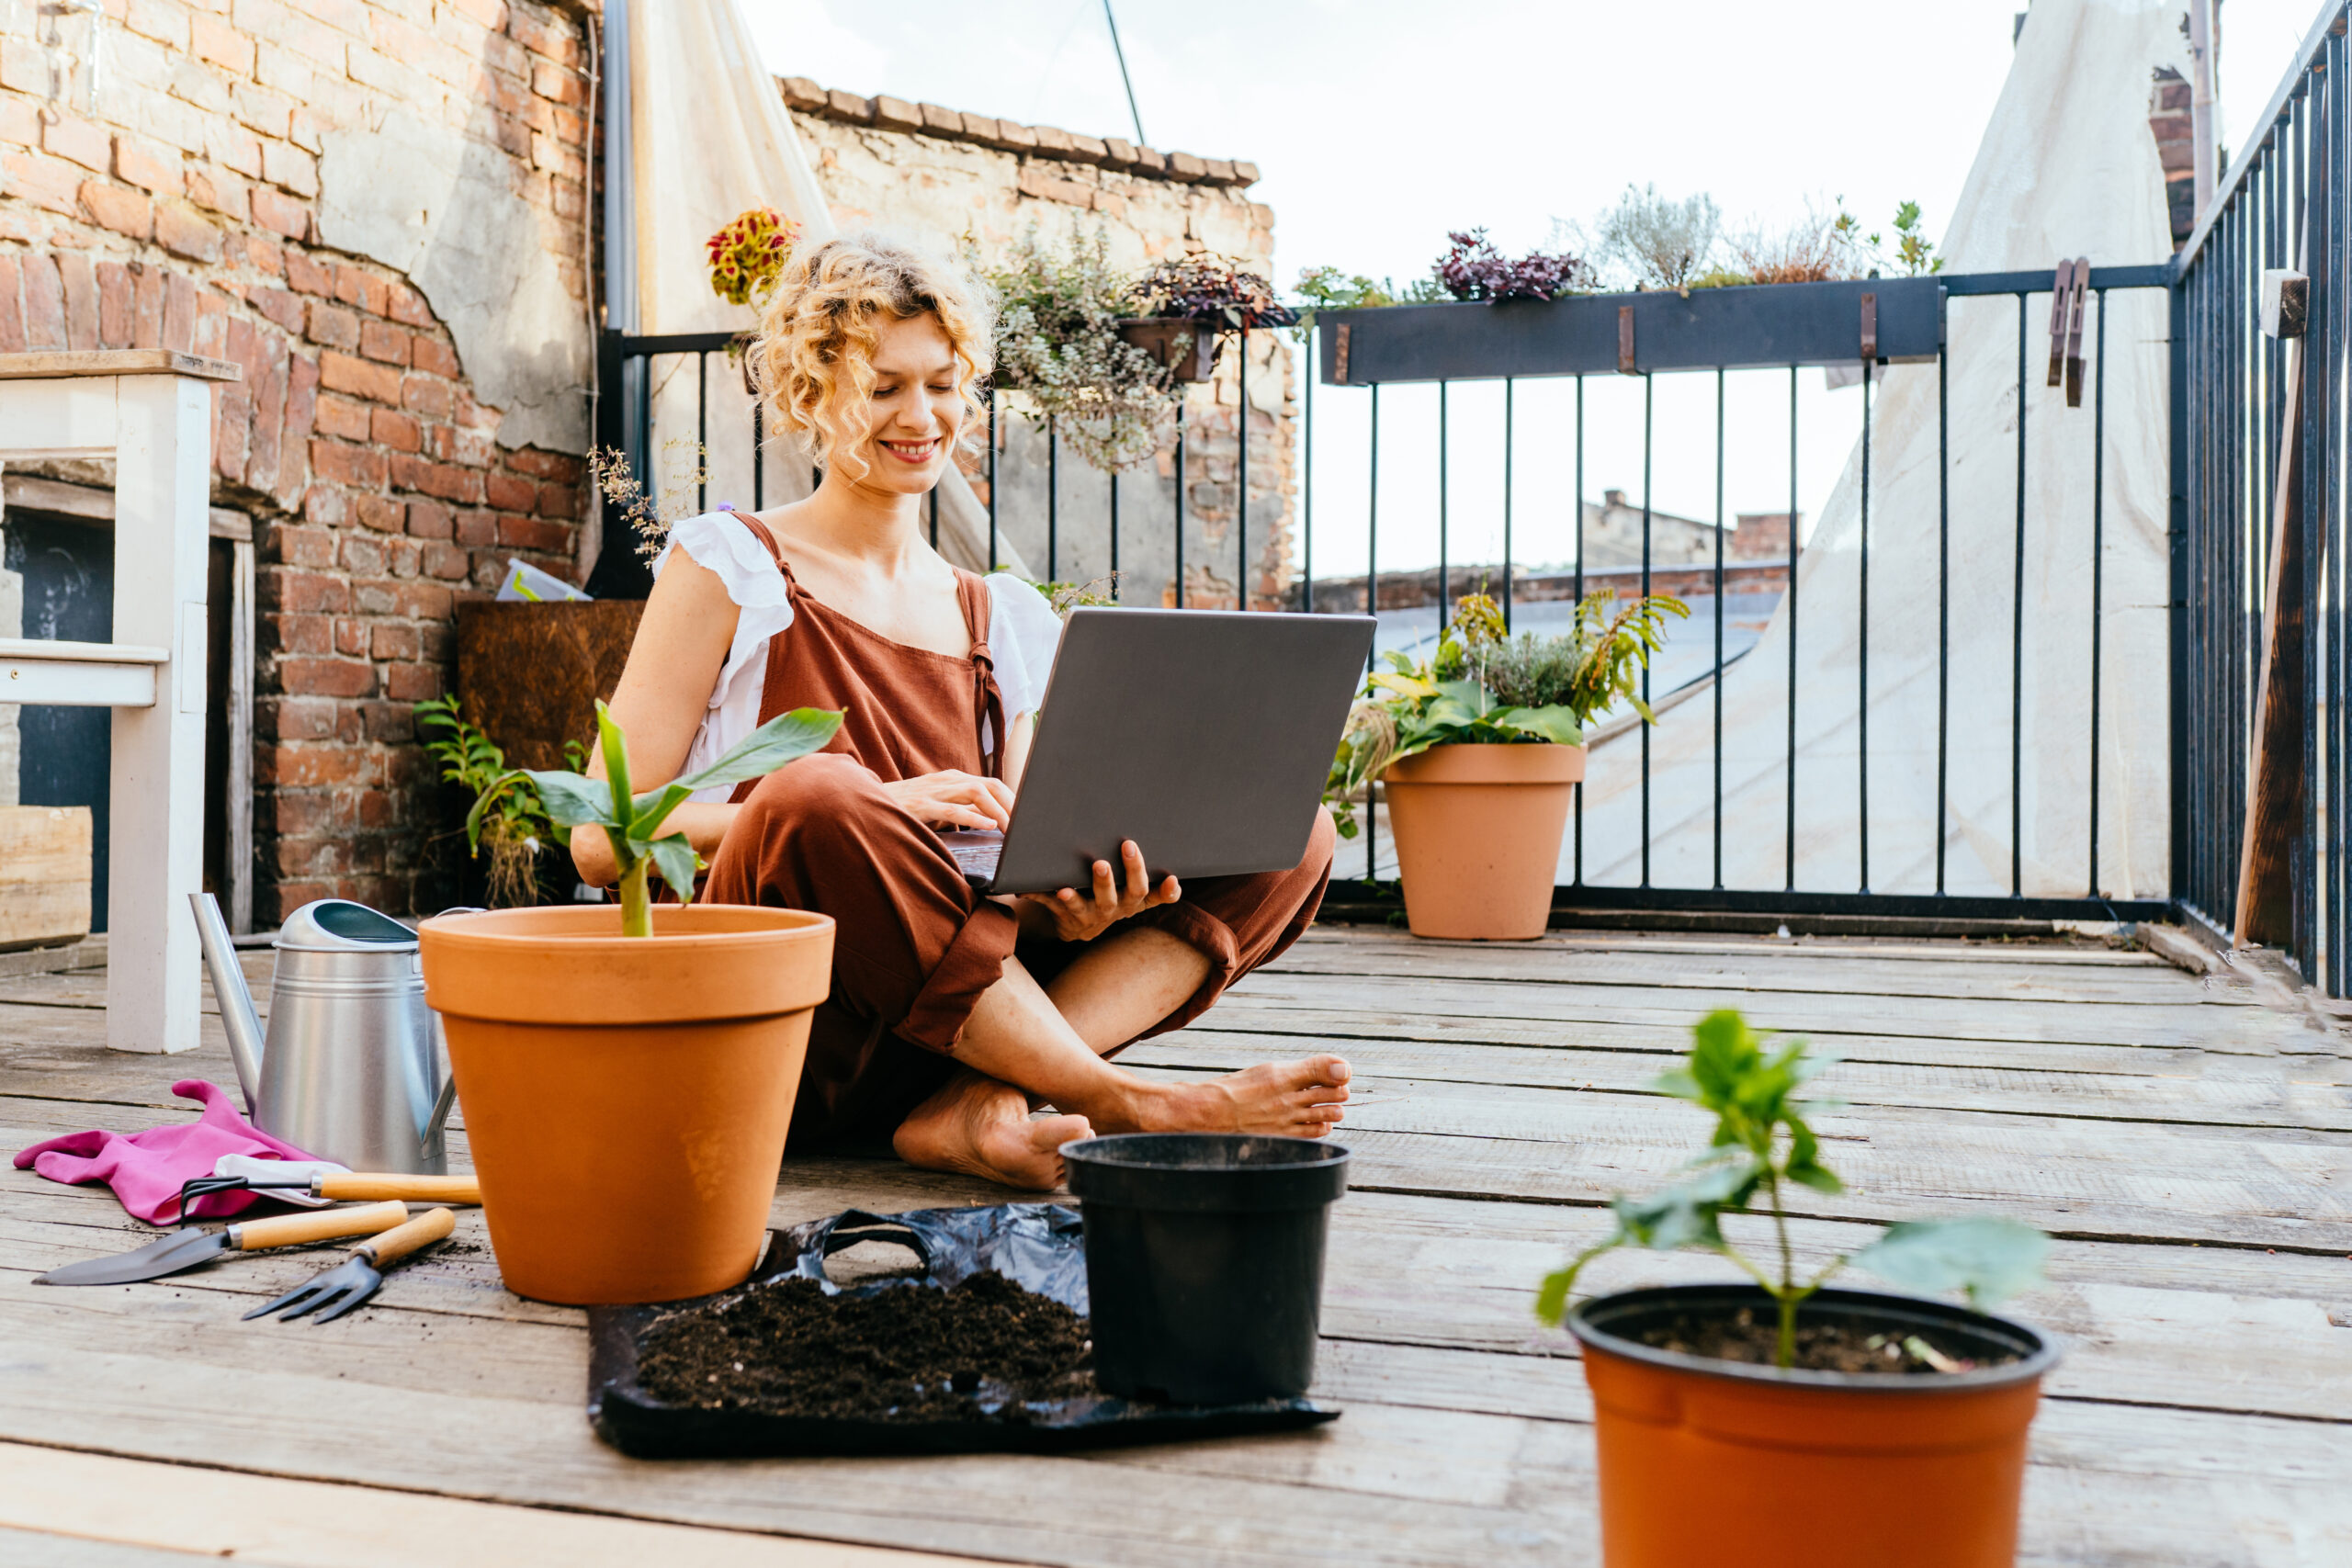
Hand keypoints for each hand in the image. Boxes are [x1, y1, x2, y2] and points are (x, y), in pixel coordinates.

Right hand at [882, 770, 1013, 831]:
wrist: (867, 802)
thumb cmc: (906, 808)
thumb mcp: (940, 808)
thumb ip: (963, 811)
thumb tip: (991, 821)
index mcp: (953, 779)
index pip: (991, 784)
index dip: (1011, 800)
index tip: (1025, 818)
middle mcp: (947, 780)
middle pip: (990, 785)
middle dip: (1011, 803)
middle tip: (1024, 825)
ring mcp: (934, 790)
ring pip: (976, 793)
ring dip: (997, 811)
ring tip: (1010, 828)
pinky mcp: (921, 804)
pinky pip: (953, 809)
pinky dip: (974, 817)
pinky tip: (988, 826)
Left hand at [1018, 840, 1179, 942]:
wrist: (1077, 926)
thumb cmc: (1110, 896)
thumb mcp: (1131, 891)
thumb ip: (1148, 877)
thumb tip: (1167, 863)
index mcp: (1132, 899)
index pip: (1153, 893)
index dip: (1166, 890)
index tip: (1172, 878)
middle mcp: (1114, 908)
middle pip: (1126, 894)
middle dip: (1128, 871)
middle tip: (1127, 847)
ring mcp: (1089, 914)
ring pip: (1087, 905)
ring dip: (1078, 894)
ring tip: (1070, 884)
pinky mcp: (1064, 915)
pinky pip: (1050, 905)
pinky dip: (1040, 896)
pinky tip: (1028, 888)